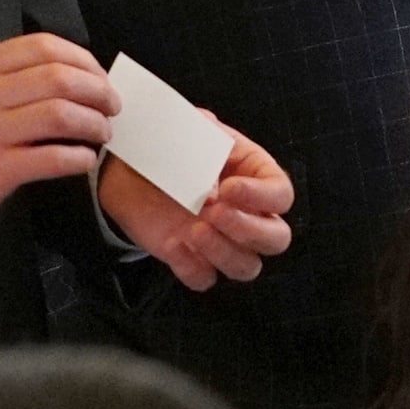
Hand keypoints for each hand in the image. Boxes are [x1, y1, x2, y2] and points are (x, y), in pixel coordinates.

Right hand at [0, 34, 116, 239]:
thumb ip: (7, 78)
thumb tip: (70, 75)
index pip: (42, 47)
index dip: (82, 60)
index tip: (99, 77)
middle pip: (58, 78)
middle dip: (98, 90)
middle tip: (112, 106)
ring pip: (60, 114)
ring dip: (93, 123)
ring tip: (102, 133)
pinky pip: (52, 158)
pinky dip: (78, 158)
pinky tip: (85, 160)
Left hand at [97, 131, 296, 290]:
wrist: (128, 169)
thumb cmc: (171, 146)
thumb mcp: (191, 129)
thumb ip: (207, 144)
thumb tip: (213, 187)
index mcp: (256, 177)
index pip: (281, 195)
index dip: (261, 197)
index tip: (228, 189)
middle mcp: (248, 214)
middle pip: (277, 239)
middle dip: (249, 230)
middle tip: (213, 212)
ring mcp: (222, 241)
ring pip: (247, 267)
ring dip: (224, 252)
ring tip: (192, 231)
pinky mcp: (194, 260)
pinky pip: (205, 279)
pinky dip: (192, 268)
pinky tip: (173, 245)